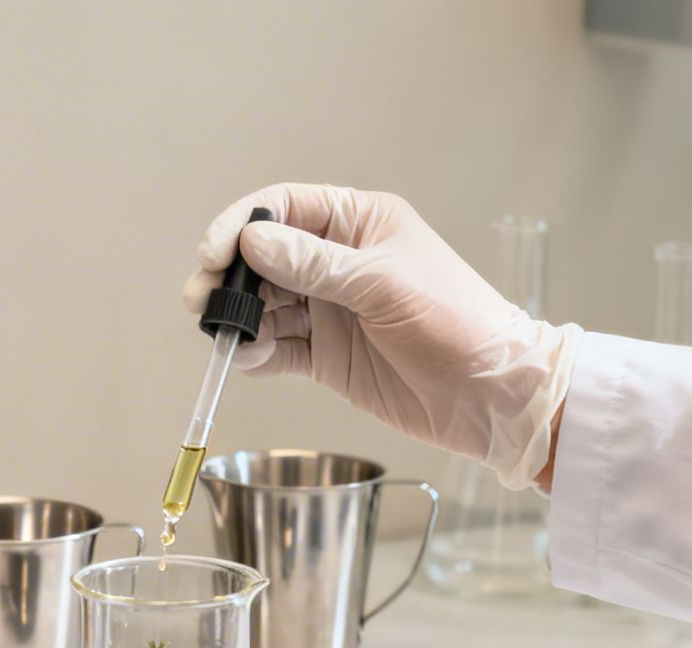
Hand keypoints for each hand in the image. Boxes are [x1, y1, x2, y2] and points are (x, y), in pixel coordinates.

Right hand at [182, 183, 578, 489]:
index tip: (214, 254)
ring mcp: (328, 310)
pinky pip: (274, 348)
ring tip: (227, 336)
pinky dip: (255, 353)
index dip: (240, 226)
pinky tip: (250, 358)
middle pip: (260, 258)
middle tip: (202, 302)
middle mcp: (337, 263)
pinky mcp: (324, 356)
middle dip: (227, 277)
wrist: (489, 395)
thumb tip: (251, 241)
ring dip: (237, 318)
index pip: (282, 208)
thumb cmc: (456, 322)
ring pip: (262, 305)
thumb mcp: (382, 284)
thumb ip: (313, 264)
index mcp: (358, 224)